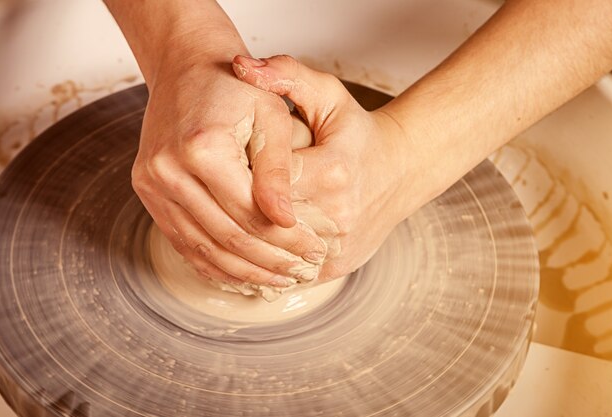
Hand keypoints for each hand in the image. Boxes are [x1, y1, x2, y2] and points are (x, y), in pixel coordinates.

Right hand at [132, 51, 327, 287]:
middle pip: (227, 236)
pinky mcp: (147, 192)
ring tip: (278, 280)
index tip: (315, 250)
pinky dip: (213, 263)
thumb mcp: (270, 115)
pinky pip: (182, 241)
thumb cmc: (236, 87)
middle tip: (301, 273)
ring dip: (243, 271)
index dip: (288, 238)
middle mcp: (167, 169)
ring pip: (203, 247)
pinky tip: (241, 275)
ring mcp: (151, 184)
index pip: (252, 212)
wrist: (187, 68)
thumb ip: (278, 170)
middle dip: (270, 261)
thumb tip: (285, 221)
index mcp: (202, 147)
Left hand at [233, 55, 429, 280]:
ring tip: (219, 224)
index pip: (263, 182)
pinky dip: (260, 263)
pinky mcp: (333, 269)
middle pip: (261, 222)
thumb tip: (241, 67)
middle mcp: (335, 215)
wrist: (401, 172)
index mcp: (331, 171)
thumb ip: (286, 76)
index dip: (234, 176)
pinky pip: (284, 273)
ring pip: (269, 255)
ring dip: (240, 243)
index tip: (219, 169)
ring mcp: (335, 248)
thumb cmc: (359, 135)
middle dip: (232, 211)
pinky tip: (244, 247)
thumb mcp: (329, 97)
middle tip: (210, 198)